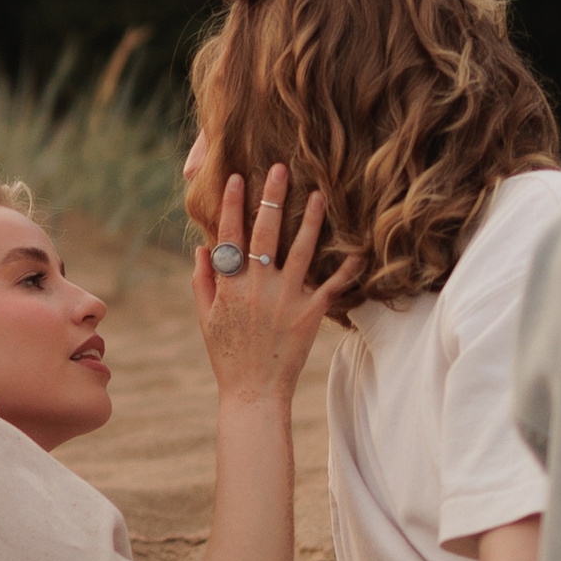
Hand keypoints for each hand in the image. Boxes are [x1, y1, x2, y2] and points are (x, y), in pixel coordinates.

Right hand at [193, 164, 348, 406]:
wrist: (253, 392)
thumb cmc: (227, 355)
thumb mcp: (206, 318)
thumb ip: (202, 281)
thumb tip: (201, 248)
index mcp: (230, 285)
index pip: (229, 235)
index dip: (231, 204)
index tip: (236, 178)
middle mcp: (257, 286)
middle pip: (265, 232)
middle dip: (271, 197)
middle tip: (280, 168)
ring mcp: (285, 298)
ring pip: (301, 250)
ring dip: (311, 220)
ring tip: (320, 194)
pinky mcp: (310, 314)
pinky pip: (331, 286)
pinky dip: (347, 269)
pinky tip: (358, 249)